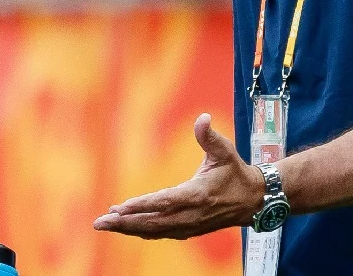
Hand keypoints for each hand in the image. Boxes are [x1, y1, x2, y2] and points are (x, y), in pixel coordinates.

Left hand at [93, 113, 265, 239]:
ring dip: (128, 229)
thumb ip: (210, 136)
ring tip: (104, 225)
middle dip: (125, 223)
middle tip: (99, 222)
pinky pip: (160, 233)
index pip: (165, 202)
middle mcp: (190, 214)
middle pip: (153, 222)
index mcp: (197, 195)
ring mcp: (188, 225)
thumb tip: (202, 118)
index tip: (119, 208)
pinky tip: (124, 228)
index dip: (142, 205)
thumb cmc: (236, 172)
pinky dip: (141, 231)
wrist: (253, 200)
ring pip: (154, 230)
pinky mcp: (188, 230)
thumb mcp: (225, 151)